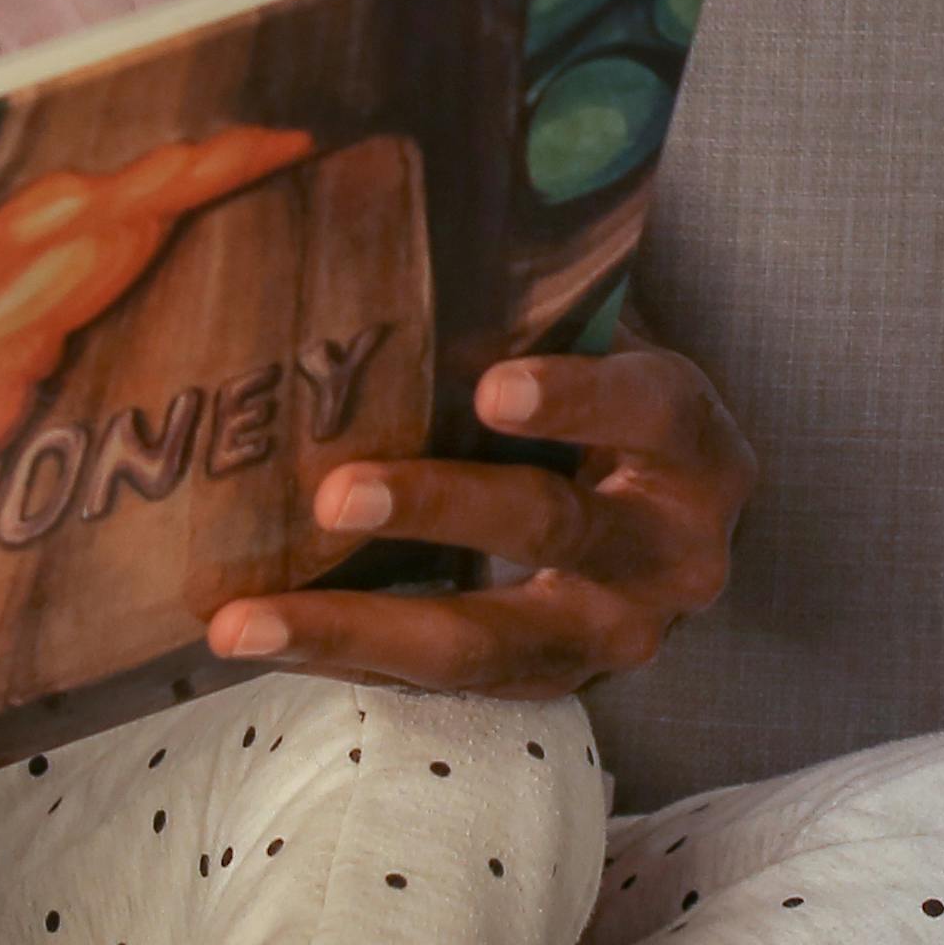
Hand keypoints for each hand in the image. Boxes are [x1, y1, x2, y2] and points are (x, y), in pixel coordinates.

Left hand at [205, 342, 754, 699]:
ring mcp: (613, 634)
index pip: (650, 411)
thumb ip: (537, 319)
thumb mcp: (604, 354)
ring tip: (246, 620)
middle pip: (554, 528)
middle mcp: (674, 555)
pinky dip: (344, 658)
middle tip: (334, 492)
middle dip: (438, 510)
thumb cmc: (608, 412)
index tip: (491, 385)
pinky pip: (438, 682)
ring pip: (481, 640)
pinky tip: (257, 636)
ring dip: (354, 627)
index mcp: (697, 448)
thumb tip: (390, 259)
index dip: (576, 397)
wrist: (662, 526)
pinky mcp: (548, 686)